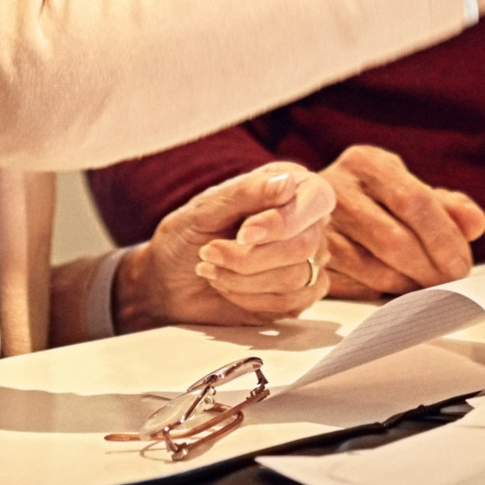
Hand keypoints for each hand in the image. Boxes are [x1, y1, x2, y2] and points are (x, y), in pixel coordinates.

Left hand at [116, 162, 339, 331]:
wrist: (169, 280)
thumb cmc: (186, 236)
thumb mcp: (206, 207)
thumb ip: (247, 192)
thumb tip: (287, 182)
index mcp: (293, 185)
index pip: (316, 199)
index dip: (282, 222)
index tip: (243, 234)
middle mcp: (307, 220)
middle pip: (304, 245)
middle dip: (249, 258)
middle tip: (209, 252)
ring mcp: (308, 259)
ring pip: (297, 277)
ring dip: (243, 279)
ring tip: (212, 268)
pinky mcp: (300, 294)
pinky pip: (292, 302)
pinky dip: (250, 299)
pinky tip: (227, 287)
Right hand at [311, 144, 484, 298]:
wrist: (306, 209)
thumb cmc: (372, 200)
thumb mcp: (409, 191)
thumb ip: (448, 207)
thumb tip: (475, 222)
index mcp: (366, 162)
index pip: (414, 201)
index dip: (444, 238)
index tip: (462, 264)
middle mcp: (334, 189)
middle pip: (394, 240)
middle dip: (430, 269)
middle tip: (450, 283)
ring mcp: (315, 226)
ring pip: (373, 269)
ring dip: (408, 286)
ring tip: (425, 286)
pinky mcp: (306, 260)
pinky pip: (353, 287)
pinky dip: (381, 294)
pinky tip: (395, 289)